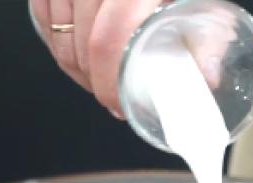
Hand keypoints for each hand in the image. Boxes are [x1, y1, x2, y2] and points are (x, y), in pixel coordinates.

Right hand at [30, 0, 235, 119]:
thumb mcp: (201, 1)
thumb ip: (208, 36)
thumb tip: (208, 78)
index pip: (109, 38)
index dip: (110, 80)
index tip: (119, 103)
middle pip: (83, 41)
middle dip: (97, 81)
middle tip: (114, 99)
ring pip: (59, 32)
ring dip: (78, 67)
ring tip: (101, 81)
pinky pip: (44, 15)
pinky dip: (59, 42)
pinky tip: (81, 57)